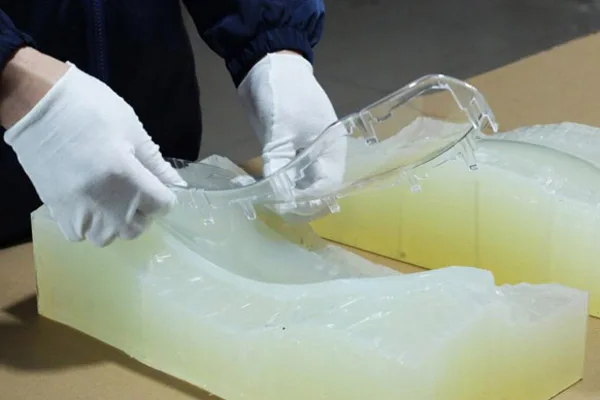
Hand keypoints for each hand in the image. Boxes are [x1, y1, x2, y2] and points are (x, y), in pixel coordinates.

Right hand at [1, 48, 184, 246]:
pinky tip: (90, 204)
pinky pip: (79, 234)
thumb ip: (155, 163)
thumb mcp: (132, 129)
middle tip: (136, 190)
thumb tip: (175, 184)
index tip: (157, 184)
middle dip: (143, 212)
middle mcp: (103, 202)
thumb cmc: (90, 109)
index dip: (165, 195)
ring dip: (116, 223)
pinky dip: (88, 225)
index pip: (161, 205)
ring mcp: (77, 209)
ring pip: (108, 236)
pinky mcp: (56, 209)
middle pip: (136, 227)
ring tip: (112, 199)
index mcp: (126, 178)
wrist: (37, 104)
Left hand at [237, 52, 345, 203]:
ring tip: (269, 204)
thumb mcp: (280, 131)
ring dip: (288, 193)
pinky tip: (266, 190)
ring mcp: (305, 151)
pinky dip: (279, 182)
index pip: (328, 185)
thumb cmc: (283, 94)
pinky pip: (287, 172)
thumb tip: (278, 197)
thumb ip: (279, 164)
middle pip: (317, 187)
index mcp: (331, 147)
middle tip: (276, 210)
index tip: (286, 207)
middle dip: (300, 200)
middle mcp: (322, 153)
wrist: (266, 64)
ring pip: (302, 182)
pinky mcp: (288, 148)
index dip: (310, 199)